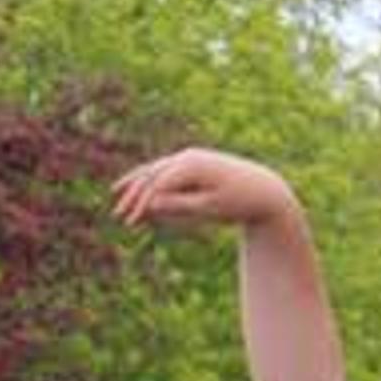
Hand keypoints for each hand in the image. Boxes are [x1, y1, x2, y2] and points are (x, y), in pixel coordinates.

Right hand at [110, 148, 297, 233]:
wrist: (263, 190)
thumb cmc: (237, 202)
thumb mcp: (207, 208)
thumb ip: (177, 204)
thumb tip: (150, 203)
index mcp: (192, 166)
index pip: (156, 184)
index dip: (140, 204)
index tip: (129, 223)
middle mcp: (187, 156)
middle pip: (151, 174)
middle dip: (134, 196)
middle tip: (118, 217)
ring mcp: (189, 158)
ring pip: (155, 170)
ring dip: (137, 186)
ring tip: (118, 199)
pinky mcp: (192, 164)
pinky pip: (165, 172)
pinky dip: (150, 182)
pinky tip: (140, 191)